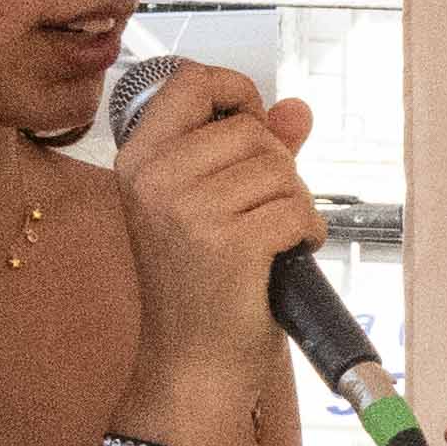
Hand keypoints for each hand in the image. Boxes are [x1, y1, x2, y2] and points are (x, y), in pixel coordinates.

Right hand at [101, 72, 321, 435]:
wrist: (191, 365)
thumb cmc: (201, 286)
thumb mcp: (210, 205)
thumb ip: (252, 151)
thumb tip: (298, 108)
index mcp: (139, 161)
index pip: (190, 81)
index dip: (236, 93)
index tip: (254, 125)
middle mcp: (155, 179)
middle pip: (251, 129)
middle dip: (277, 167)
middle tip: (263, 211)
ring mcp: (189, 211)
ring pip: (281, 168)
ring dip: (294, 202)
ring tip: (272, 238)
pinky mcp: (229, 244)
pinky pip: (297, 208)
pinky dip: (307, 232)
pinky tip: (286, 255)